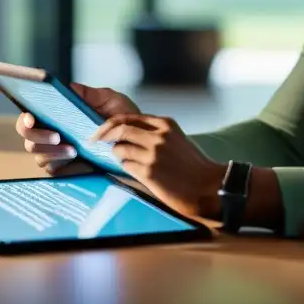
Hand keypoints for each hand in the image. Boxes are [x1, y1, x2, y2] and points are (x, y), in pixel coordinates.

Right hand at [15, 83, 140, 174]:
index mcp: (57, 113)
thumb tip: (68, 87)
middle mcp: (51, 131)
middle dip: (37, 135)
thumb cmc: (122, 117)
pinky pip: (52, 168)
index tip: (31, 118)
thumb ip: (89, 94)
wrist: (137, 141)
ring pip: (38, 153)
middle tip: (57, 135)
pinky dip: (59, 162)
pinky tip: (75, 157)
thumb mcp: (110, 100)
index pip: (29, 114)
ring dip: (51, 150)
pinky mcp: (64, 168)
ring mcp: (55, 151)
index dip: (25, 117)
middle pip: (28, 136)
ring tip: (72, 148)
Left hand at [92, 113, 225, 221]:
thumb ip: (155, 133)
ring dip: (118, 154)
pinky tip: (135, 171)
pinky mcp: (149, 172)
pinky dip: (125, 167)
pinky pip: (125, 165)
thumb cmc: (192, 165)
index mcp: (165, 124)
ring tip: (126, 160)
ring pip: (119, 148)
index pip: (128, 117)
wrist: (208, 186)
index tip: (100, 131)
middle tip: (95, 142)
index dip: (110, 124)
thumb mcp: (176, 139)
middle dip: (103, 135)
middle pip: (119, 129)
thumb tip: (127, 134)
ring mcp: (153, 154)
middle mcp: (158, 136)